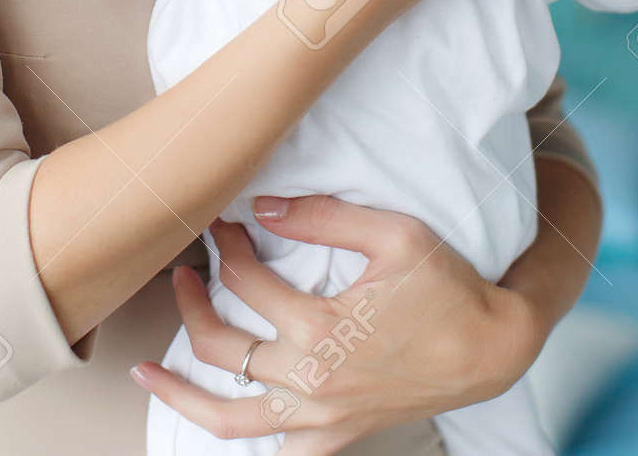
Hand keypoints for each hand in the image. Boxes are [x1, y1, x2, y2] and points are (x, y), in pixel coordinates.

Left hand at [131, 196, 538, 454]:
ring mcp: (320, 417)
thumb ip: (320, 217)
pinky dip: (241, 439)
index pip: (245, 281)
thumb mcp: (391, 234)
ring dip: (181, 390)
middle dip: (192, 301)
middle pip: (220, 345)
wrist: (490, 347)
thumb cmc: (445, 286)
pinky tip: (217, 420)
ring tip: (147, 369)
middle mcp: (310, 381)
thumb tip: (261, 205)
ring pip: (228, 416)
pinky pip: (277, 452)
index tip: (223, 222)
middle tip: (185, 271)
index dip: (226, 244)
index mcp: (320, 328)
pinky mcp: (337, 435)